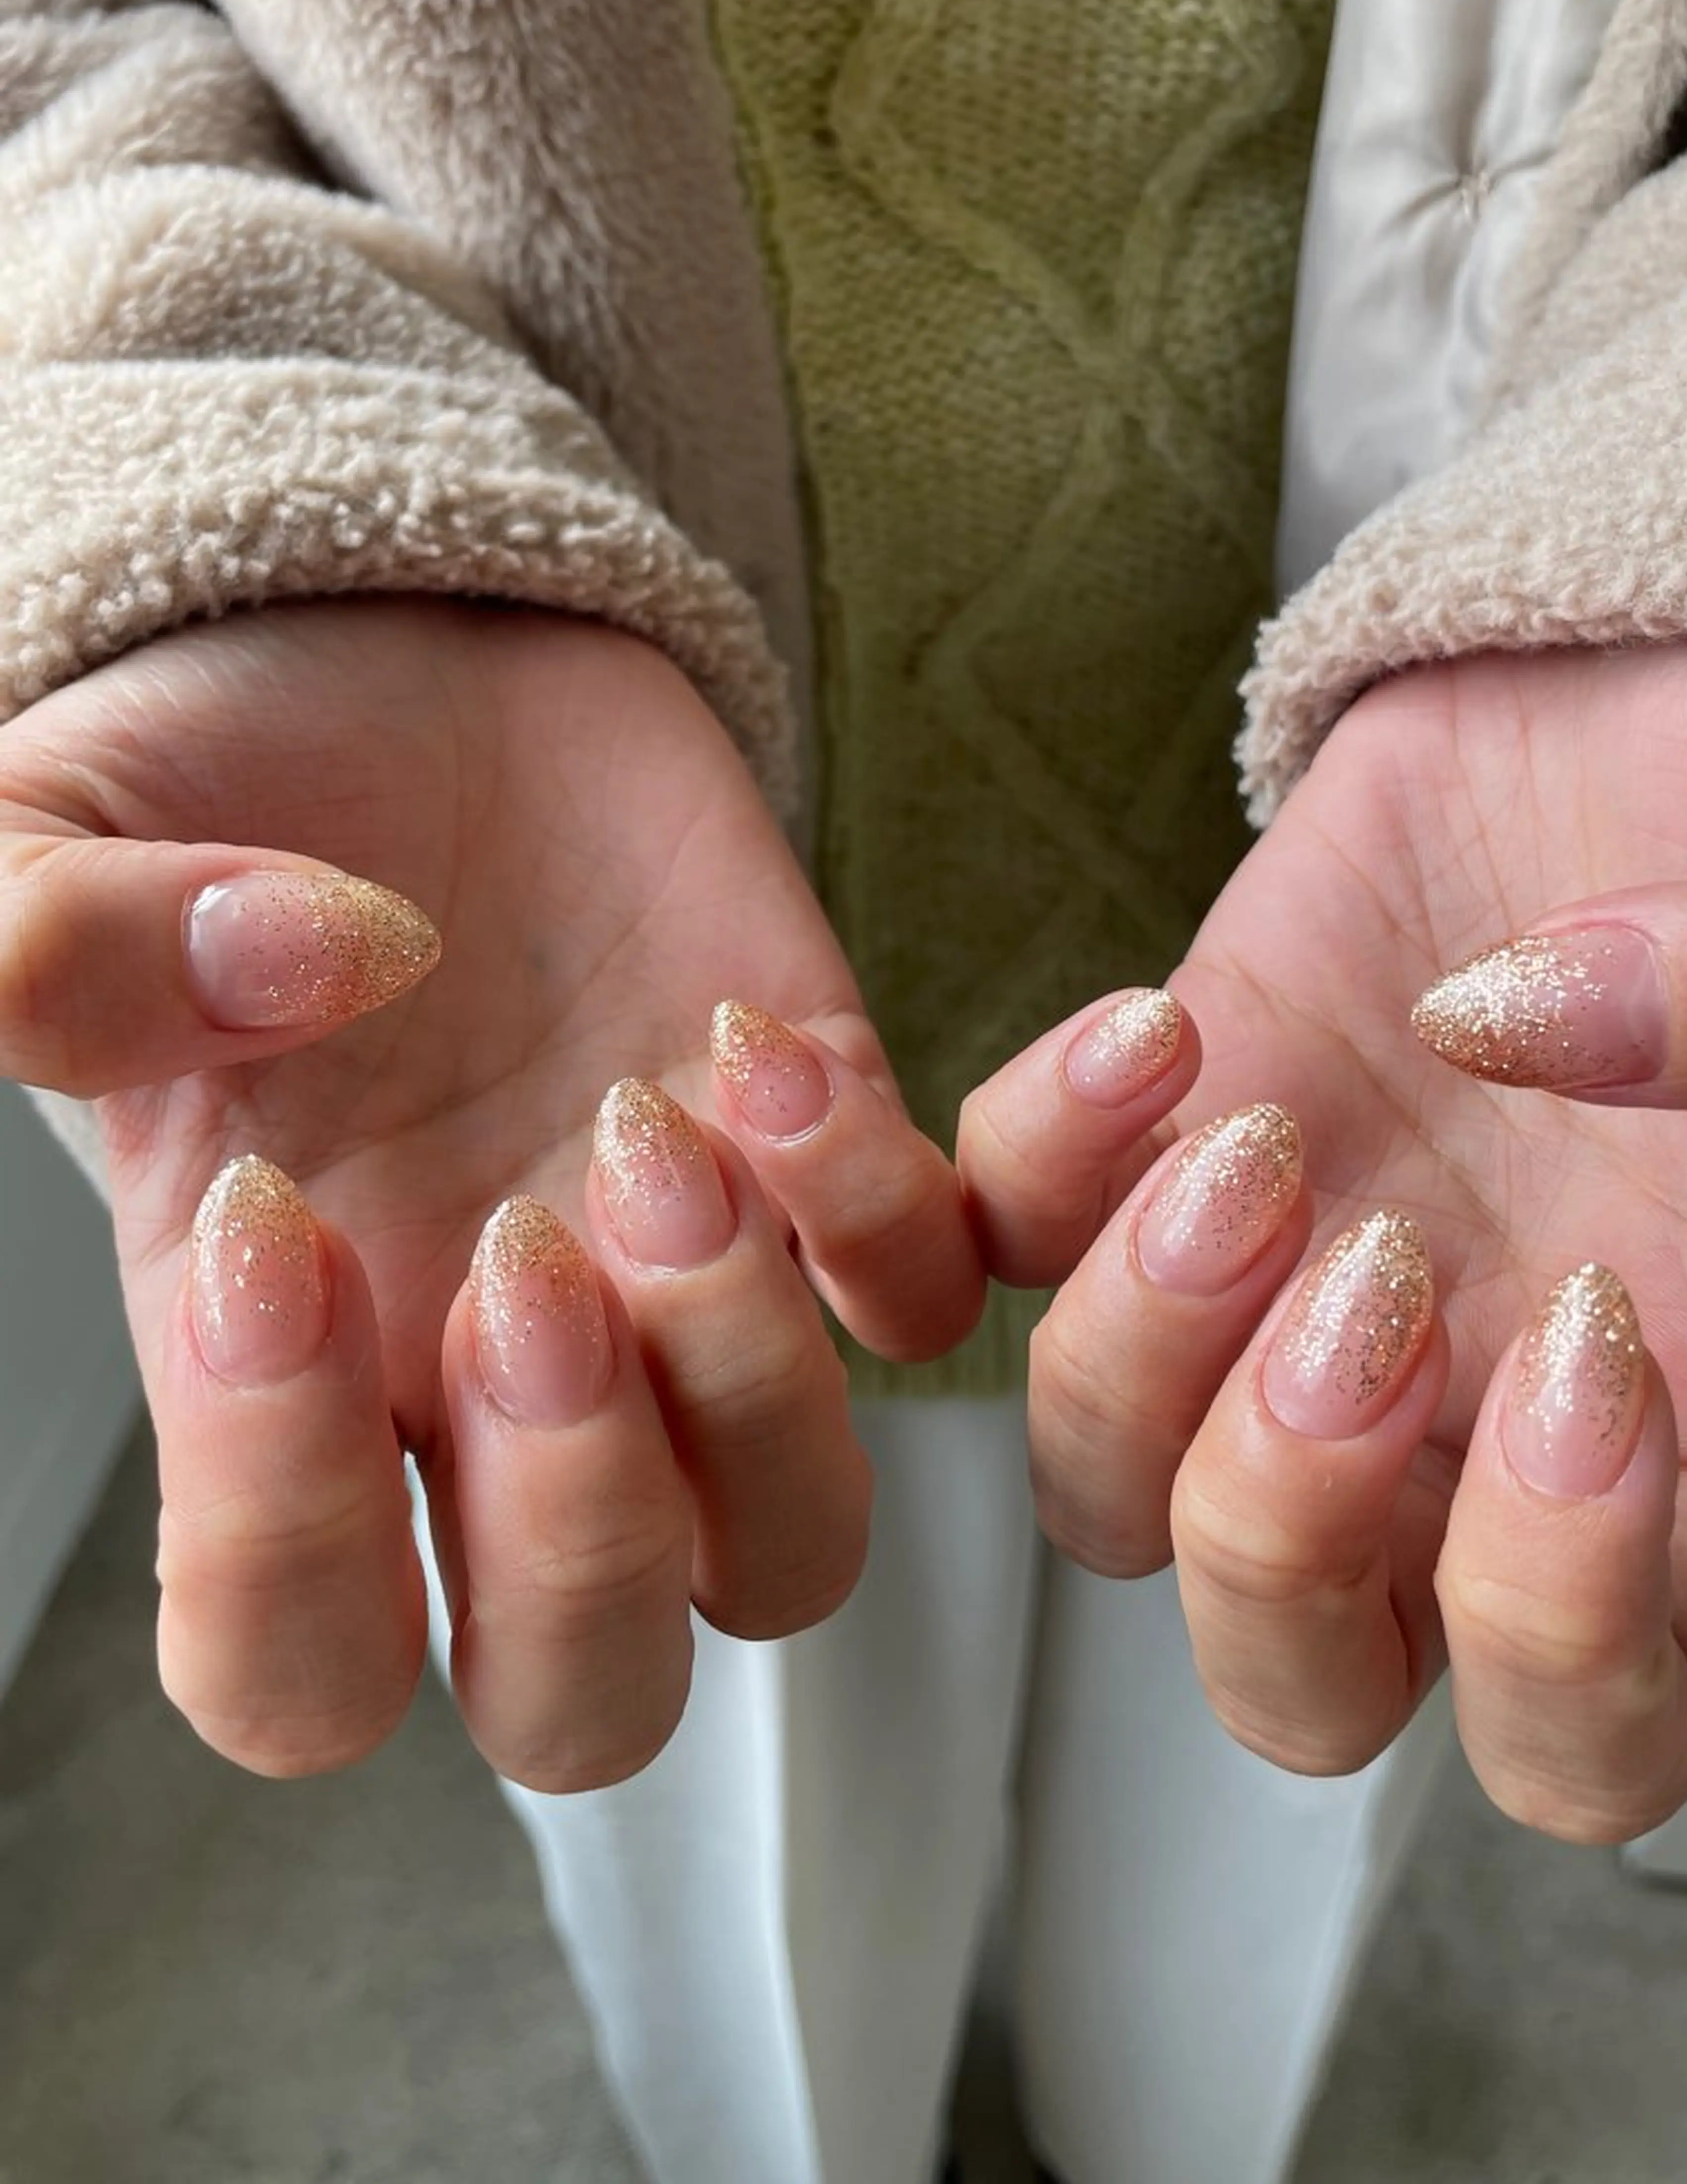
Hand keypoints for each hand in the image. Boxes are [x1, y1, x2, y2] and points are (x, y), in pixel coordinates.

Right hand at [0, 598, 981, 1789]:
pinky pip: (939, 1290)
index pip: (293, 1657)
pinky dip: (900, 1201)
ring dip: (754, 1379)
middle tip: (526, 1259)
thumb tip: (295, 975)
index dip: (286, 1534)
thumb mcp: (33, 842)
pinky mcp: (827, 1152)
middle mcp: (487, 1382)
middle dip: (584, 1534)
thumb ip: (50, 948)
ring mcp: (681, 1288)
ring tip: (661, 1123)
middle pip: (587, 1690)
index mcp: (277, 1365)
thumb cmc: (216, 773)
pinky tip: (773, 1034)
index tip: (284, 1227)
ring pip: (798, 1542)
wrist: (408, 652)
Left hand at [961, 642, 1686, 1839]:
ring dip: (1135, 1350)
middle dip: (1274, 1528)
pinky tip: (1153, 1034)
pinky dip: (1025, 1161)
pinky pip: (996, 1235)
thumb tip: (1528, 1025)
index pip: (1589, 1733)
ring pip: (1105, 1487)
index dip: (1552, 1629)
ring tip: (1259, 1141)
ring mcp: (1295, 1277)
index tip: (1590, 1353)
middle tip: (1377, 1280)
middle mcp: (1471, 1406)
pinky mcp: (1169, 1124)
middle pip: (1291, 1668)